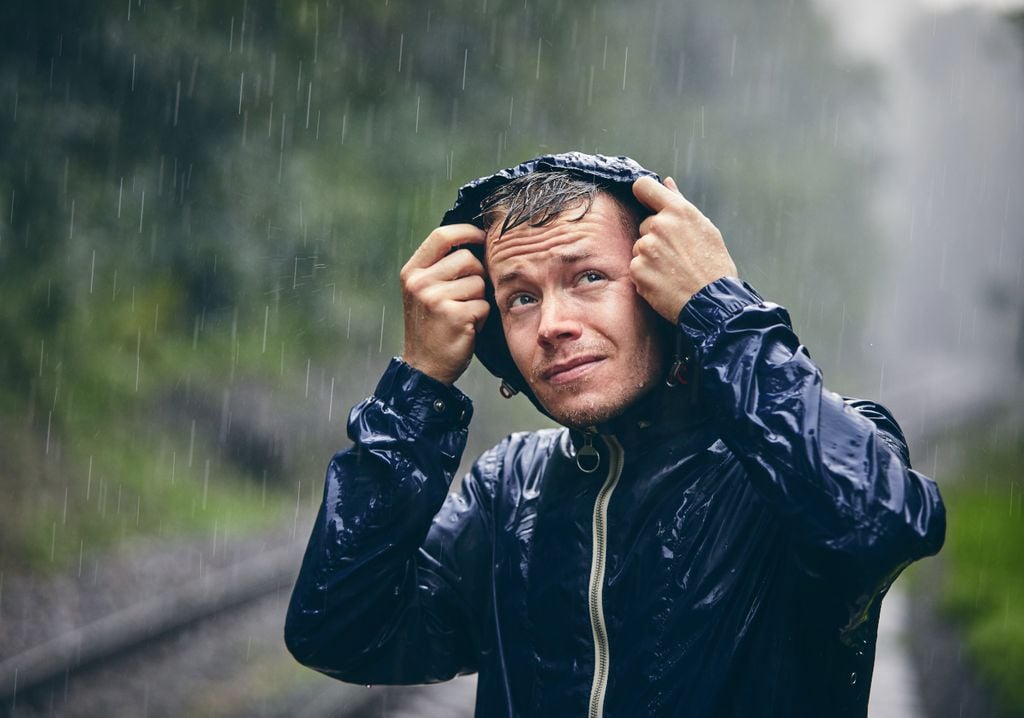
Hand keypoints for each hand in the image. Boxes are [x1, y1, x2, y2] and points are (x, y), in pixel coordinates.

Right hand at [400, 224, 489, 384]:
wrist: (424, 367)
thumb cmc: (432, 327)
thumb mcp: (425, 292)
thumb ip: (441, 267)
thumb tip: (475, 240)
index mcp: (412, 272)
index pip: (441, 235)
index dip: (466, 232)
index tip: (482, 237)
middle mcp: (420, 283)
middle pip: (467, 258)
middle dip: (476, 276)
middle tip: (466, 298)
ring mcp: (435, 299)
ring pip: (479, 282)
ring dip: (479, 299)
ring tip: (464, 314)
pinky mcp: (454, 316)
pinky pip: (484, 305)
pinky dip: (482, 318)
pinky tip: (467, 328)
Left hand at [630, 176, 737, 322]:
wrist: (712, 301)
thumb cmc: (713, 266)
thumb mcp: (704, 228)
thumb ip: (680, 203)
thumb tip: (666, 183)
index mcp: (678, 211)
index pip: (644, 187)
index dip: (643, 193)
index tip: (646, 202)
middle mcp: (659, 226)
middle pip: (645, 225)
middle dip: (656, 237)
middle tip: (676, 255)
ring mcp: (646, 248)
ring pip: (640, 248)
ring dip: (650, 258)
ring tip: (672, 271)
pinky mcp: (637, 270)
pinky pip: (636, 268)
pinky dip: (646, 276)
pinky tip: (665, 282)